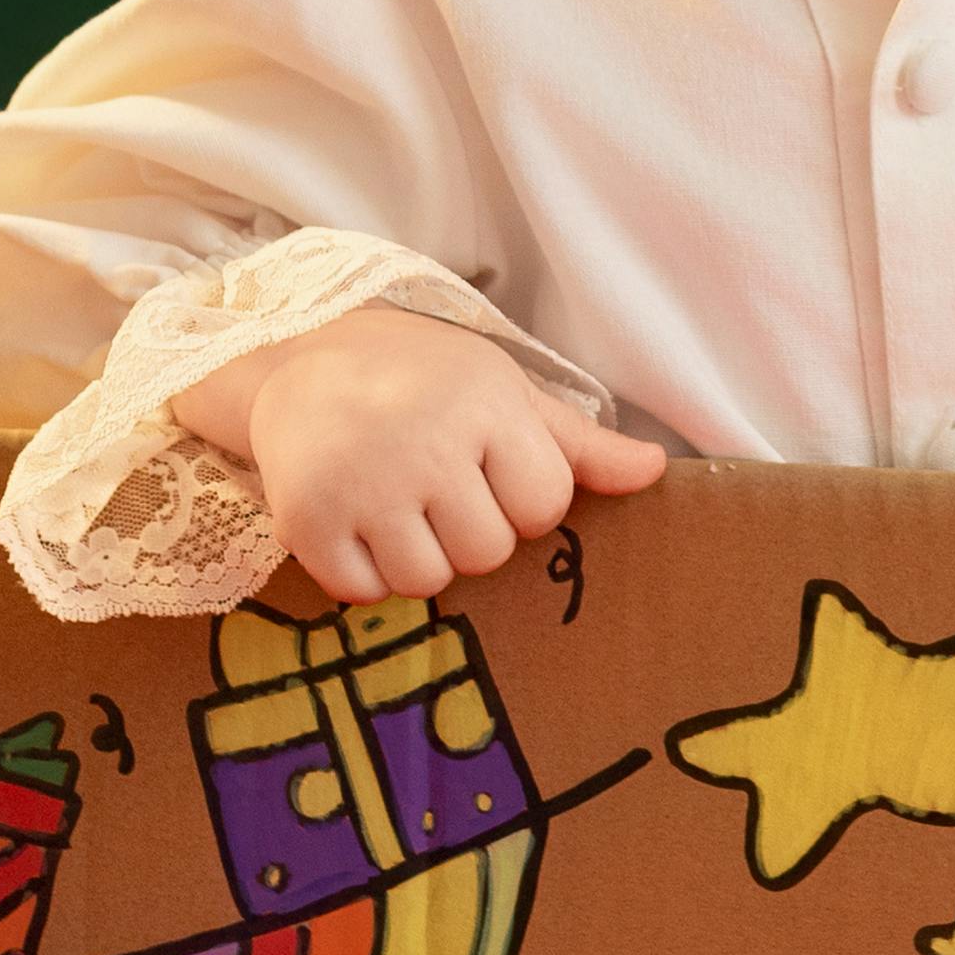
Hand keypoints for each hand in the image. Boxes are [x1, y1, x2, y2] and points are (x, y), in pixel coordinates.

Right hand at [183, 307, 667, 601]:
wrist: (298, 361)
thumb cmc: (421, 381)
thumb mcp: (504, 392)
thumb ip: (579, 445)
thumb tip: (657, 472)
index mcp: (485, 406)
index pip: (544, 506)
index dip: (520, 500)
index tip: (486, 469)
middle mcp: (424, 443)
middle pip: (487, 552)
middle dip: (469, 532)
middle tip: (435, 488)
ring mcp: (362, 484)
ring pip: (427, 581)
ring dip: (416, 558)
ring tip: (396, 507)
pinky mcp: (307, 519)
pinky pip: (362, 592)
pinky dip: (362, 574)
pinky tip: (355, 526)